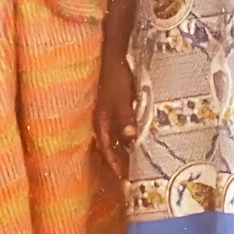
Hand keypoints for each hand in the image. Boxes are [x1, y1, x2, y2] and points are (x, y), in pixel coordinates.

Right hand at [93, 58, 140, 177]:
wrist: (113, 56)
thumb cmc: (116, 77)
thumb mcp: (122, 99)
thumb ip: (125, 118)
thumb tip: (130, 138)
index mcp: (101, 121)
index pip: (107, 148)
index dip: (114, 163)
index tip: (123, 177)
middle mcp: (102, 121)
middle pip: (108, 147)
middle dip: (117, 161)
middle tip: (128, 176)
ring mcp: (107, 115)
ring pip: (113, 139)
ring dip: (121, 151)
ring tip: (132, 163)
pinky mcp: (114, 109)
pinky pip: (118, 129)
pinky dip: (124, 139)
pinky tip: (133, 142)